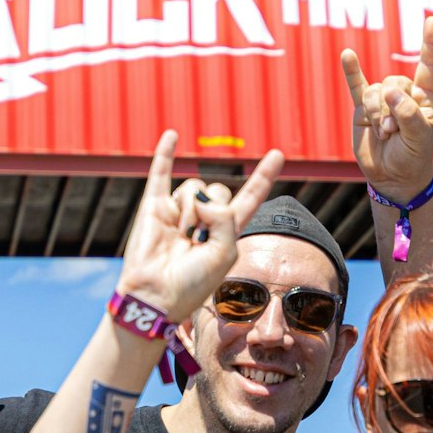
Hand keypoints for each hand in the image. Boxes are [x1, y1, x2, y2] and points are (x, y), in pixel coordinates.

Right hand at [114, 131, 284, 319]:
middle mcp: (204, 219)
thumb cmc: (192, 284)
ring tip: (181, 235)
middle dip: (212, 210)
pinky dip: (165, 154)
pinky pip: (161, 174)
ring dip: (190, 209)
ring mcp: (179, 212)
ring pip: (194, 187)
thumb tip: (201, 196)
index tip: (277, 154)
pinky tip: (173, 135)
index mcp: (226, 232)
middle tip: (198, 239)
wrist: (154, 297)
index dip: (263, 177)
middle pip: (219, 190)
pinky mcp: (154, 208)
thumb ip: (224, 218)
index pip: (250, 197)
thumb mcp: (224, 254)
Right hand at [342, 15, 432, 201]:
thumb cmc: (412, 158)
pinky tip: (347, 55)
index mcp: (424, 98)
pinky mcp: (363, 109)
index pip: (428, 67)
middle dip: (390, 108)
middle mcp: (404, 95)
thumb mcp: (418, 139)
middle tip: (392, 131)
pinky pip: (356, 85)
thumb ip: (408, 114)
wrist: (391, 178)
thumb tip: (390, 91)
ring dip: (376, 113)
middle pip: (394, 83)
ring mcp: (382, 100)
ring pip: (375, 92)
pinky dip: (351, 71)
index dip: (430, 44)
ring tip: (383, 133)